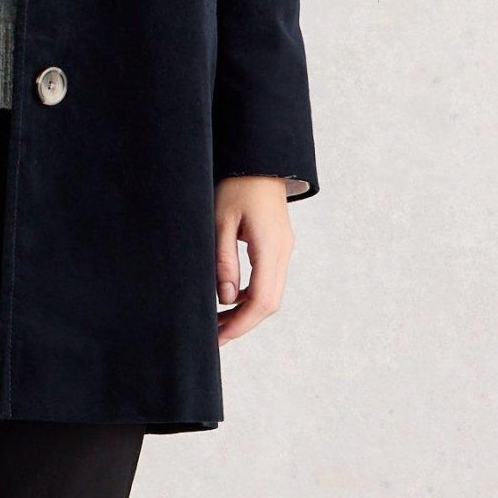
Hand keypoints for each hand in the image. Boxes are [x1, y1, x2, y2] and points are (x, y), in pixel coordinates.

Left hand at [214, 175, 292, 347]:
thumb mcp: (220, 221)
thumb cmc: (236, 185)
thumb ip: (223, 260)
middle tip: (214, 337)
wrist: (258, 159)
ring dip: (246, 312)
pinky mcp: (277, 247)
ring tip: (216, 323)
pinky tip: (227, 299)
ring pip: (270, 294)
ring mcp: (283, 250)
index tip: (219, 338)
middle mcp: (283, 252)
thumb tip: (224, 298)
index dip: (241, 323)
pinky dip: (249, 296)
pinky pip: (268, 281)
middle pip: (269, 303)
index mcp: (271, 247)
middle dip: (242, 324)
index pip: (262, 300)